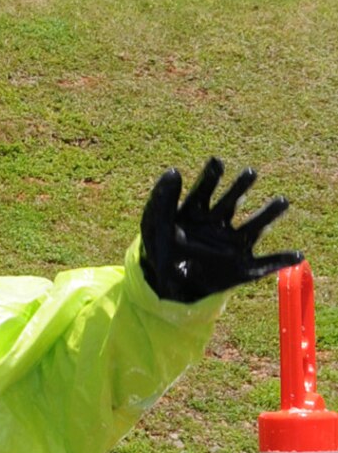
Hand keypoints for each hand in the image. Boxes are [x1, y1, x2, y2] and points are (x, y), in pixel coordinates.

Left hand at [139, 158, 300, 304]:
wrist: (168, 289)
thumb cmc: (160, 253)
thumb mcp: (155, 225)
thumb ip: (162, 200)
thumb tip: (172, 170)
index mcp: (196, 213)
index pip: (204, 191)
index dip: (210, 176)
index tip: (216, 163)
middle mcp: (218, 225)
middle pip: (231, 203)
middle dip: (240, 188)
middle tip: (249, 173)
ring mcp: (231, 245)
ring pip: (253, 227)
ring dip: (268, 215)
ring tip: (282, 201)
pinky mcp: (241, 268)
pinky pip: (264, 265)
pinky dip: (280, 261)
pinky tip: (296, 255)